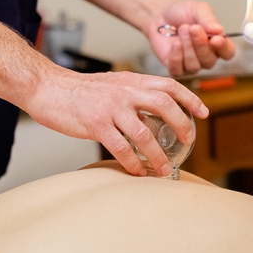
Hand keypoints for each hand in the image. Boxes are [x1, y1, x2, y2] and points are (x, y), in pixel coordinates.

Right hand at [25, 66, 207, 176]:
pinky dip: (133, 162)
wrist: (49, 89)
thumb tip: (157, 114)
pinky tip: (137, 171)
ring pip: (145, 133)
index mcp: (132, 81)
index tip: (203, 113)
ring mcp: (111, 108)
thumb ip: (135, 95)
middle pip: (164, 105)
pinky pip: (121, 148)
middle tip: (187, 142)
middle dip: (181, 125)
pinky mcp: (96, 125)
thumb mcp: (113, 84)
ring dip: (157, 155)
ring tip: (163, 169)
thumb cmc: (81, 91)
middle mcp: (125, 92)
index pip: (169, 85)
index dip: (190, 99)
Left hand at [147, 0, 236, 76]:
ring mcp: (191, 65)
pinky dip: (176, 56)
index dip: (223, 48)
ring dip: (187, 47)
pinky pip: (178, 70)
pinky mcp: (175, 68)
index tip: (216, 39)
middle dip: (200, 44)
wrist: (161, 14)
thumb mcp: (198, 9)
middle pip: (209, 61)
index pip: (227, 52)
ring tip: (181, 30)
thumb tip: (219, 30)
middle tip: (192, 28)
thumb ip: (208, 19)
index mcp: (217, 43)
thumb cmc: (182, 12)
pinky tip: (174, 43)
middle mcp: (206, 57)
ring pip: (194, 66)